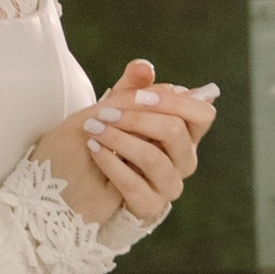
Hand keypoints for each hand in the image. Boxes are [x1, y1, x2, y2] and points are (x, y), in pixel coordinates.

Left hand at [33, 58, 218, 227]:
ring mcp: (168, 185)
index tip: (140, 96)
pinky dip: (111, 163)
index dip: (175, 101)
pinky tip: (93, 150)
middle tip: (103, 113)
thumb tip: (144, 66)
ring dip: (119, 140)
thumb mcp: (113, 108)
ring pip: (154, 158)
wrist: (72, 181)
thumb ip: (130, 87)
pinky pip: (135, 185)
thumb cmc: (101, 139)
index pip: (202, 114)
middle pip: (177, 132)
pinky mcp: (148, 207)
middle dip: (136, 118)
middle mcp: (183, 160)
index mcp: (183, 132)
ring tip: (93, 130)